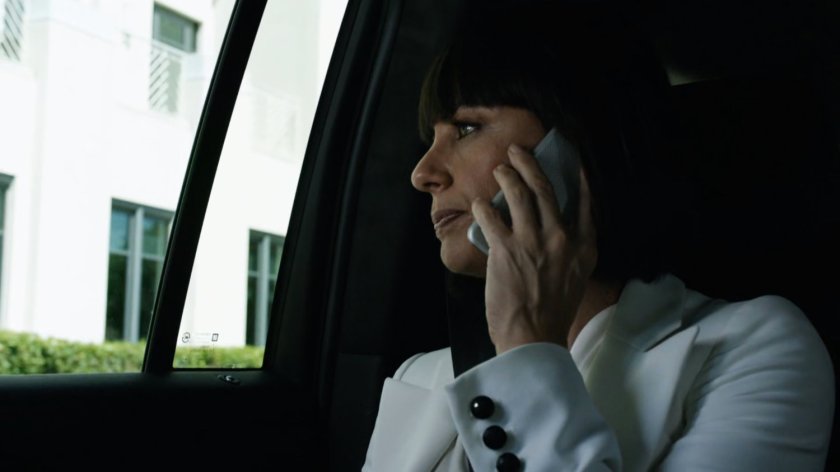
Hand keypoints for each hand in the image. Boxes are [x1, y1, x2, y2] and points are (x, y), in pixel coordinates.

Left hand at [471, 144, 597, 353]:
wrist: (533, 338)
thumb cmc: (552, 313)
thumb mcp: (574, 278)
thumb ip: (570, 251)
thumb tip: (553, 230)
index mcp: (584, 247)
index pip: (584, 202)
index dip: (577, 178)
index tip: (572, 161)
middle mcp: (562, 239)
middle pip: (545, 189)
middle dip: (529, 164)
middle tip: (518, 151)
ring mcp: (534, 242)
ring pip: (519, 194)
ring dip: (506, 176)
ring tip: (499, 169)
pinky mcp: (506, 250)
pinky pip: (491, 216)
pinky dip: (483, 206)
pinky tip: (479, 203)